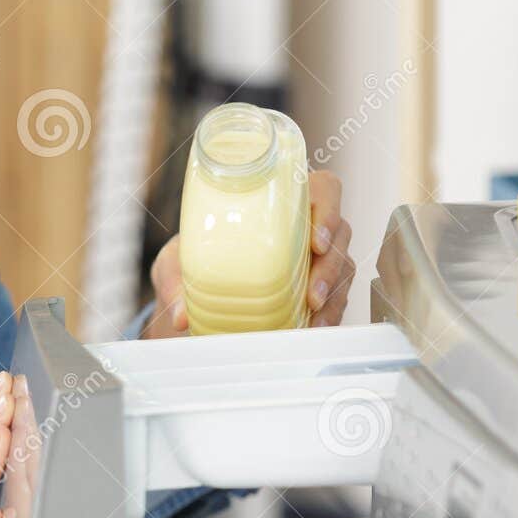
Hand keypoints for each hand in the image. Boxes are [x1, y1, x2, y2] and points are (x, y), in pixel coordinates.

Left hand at [142, 169, 355, 337]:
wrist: (194, 285)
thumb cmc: (193, 255)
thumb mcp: (176, 260)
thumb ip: (174, 281)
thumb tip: (179, 315)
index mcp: (279, 200)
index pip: (323, 189)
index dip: (328, 208)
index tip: (316, 239)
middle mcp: (306, 225)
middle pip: (340, 234)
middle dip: (331, 266)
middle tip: (312, 293)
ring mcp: (317, 257)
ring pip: (343, 268)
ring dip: (333, 295)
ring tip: (314, 319)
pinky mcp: (320, 287)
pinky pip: (338, 298)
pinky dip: (330, 315)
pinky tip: (315, 329)